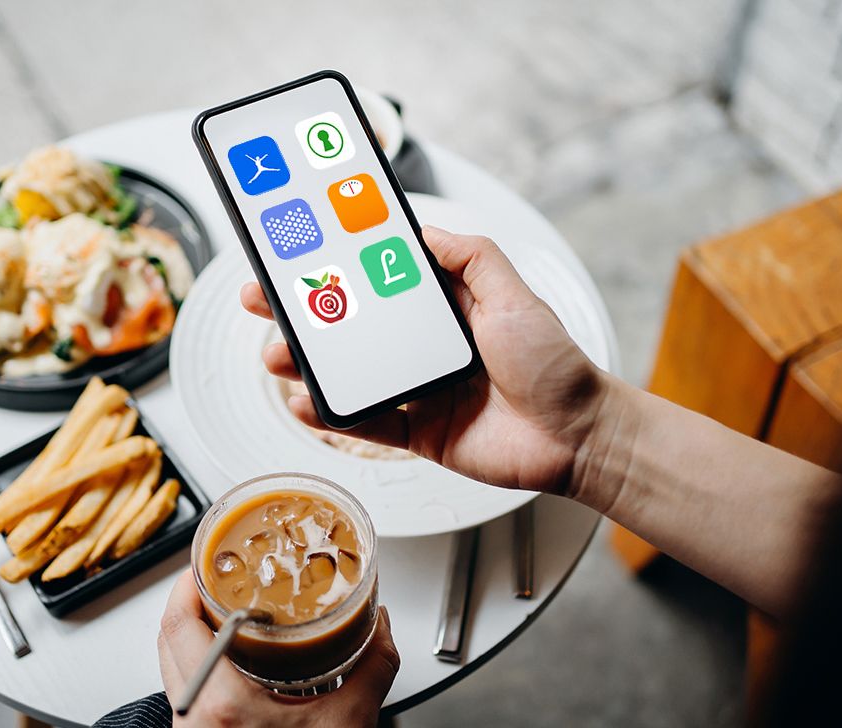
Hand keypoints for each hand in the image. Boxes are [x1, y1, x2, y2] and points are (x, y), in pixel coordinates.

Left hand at [158, 571, 399, 727]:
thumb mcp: (347, 722)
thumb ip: (371, 665)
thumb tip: (381, 627)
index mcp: (219, 704)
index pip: (178, 623)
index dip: (185, 581)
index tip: (201, 558)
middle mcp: (192, 717)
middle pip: (167, 637)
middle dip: (189, 600)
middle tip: (214, 577)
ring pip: (172, 665)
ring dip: (194, 633)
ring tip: (224, 612)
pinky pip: (185, 690)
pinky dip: (202, 664)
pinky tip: (233, 660)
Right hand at [242, 225, 606, 493]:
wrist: (578, 436)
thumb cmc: (556, 366)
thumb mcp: (513, 295)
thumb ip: (470, 257)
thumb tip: (422, 229)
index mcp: (444, 307)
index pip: (376, 279)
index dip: (336, 266)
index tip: (297, 251)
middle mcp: (425, 346)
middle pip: (350, 325)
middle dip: (302, 314)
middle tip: (264, 302)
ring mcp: (418, 390)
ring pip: (348, 373)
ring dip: (306, 364)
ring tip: (278, 356)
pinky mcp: (418, 433)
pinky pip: (365, 423)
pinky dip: (332, 415)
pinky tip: (306, 403)